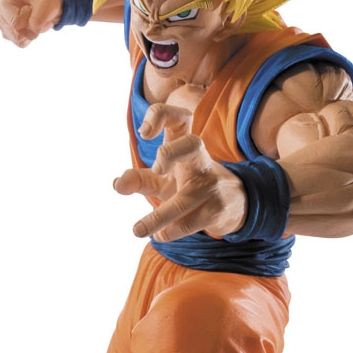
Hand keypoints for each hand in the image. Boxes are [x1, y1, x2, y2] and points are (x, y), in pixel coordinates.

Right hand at [0, 0, 62, 46]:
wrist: (46, 6)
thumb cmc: (44, 0)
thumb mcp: (45, 3)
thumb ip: (37, 20)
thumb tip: (30, 35)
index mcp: (2, 2)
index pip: (15, 23)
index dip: (28, 18)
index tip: (30, 7)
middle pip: (15, 33)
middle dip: (29, 26)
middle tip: (32, 14)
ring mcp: (1, 25)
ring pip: (17, 39)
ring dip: (30, 31)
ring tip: (31, 18)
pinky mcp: (7, 35)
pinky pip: (20, 43)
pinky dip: (29, 37)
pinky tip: (30, 25)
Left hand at [113, 103, 247, 240]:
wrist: (235, 204)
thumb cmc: (191, 184)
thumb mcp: (163, 180)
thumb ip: (139, 179)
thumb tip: (117, 184)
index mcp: (186, 145)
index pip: (177, 117)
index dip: (159, 116)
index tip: (144, 134)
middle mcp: (201, 160)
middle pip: (191, 144)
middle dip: (170, 153)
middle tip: (157, 170)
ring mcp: (211, 185)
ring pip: (184, 199)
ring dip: (157, 218)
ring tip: (137, 230)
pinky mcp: (217, 210)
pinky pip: (190, 222)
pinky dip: (170, 231)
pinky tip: (160, 235)